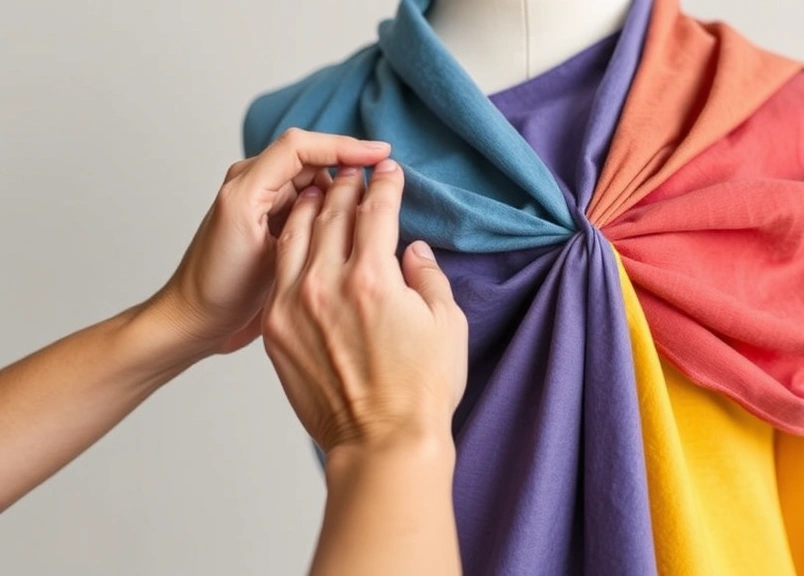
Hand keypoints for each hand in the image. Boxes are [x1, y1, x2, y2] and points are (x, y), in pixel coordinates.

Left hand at [151, 129, 390, 355]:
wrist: (195, 321)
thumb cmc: (220, 291)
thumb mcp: (266, 251)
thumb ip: (301, 215)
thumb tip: (347, 190)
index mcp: (247, 185)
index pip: (302, 146)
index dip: (345, 146)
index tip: (382, 156)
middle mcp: (253, 186)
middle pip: (313, 159)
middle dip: (351, 165)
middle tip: (389, 183)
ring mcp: (263, 204)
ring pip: (315, 181)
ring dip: (345, 189)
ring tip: (378, 205)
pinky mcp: (272, 224)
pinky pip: (310, 203)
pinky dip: (334, 207)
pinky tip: (356, 223)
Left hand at [262, 159, 467, 453]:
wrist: (381, 444)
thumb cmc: (421, 390)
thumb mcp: (446, 324)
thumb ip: (428, 276)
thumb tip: (412, 250)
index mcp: (373, 278)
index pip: (376, 211)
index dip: (385, 185)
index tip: (389, 172)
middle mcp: (327, 284)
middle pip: (333, 213)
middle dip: (348, 185)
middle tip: (358, 173)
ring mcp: (294, 306)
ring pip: (297, 234)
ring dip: (312, 205)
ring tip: (324, 191)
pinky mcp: (277, 329)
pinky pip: (280, 271)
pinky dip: (290, 244)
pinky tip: (300, 236)